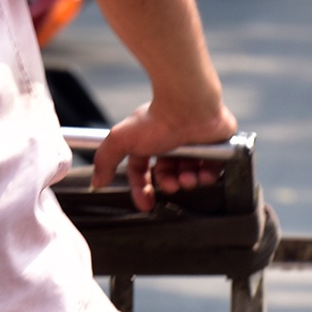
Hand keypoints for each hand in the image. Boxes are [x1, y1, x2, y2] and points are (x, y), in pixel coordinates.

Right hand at [92, 100, 238, 211]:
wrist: (188, 108)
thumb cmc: (155, 120)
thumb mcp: (120, 141)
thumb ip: (105, 161)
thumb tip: (96, 182)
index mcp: (148, 142)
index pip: (142, 171)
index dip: (142, 188)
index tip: (145, 203)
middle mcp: (170, 144)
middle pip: (167, 175)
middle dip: (169, 185)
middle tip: (172, 186)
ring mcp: (193, 146)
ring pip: (189, 174)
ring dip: (187, 182)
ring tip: (187, 179)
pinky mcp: (215, 147)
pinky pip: (212, 170)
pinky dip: (207, 176)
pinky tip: (203, 175)